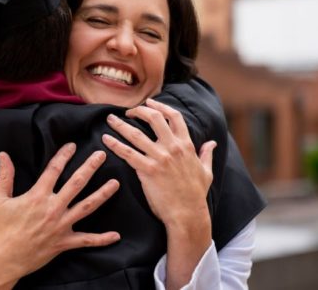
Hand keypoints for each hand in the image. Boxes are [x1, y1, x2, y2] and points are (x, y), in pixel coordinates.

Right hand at [0, 143, 120, 289]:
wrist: (3, 259)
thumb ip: (4, 176)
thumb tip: (3, 155)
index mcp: (37, 196)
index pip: (54, 169)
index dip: (64, 155)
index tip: (72, 146)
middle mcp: (53, 208)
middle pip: (77, 183)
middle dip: (90, 167)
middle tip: (101, 156)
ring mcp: (61, 226)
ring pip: (87, 207)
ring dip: (102, 194)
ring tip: (115, 184)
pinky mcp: (64, 242)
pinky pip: (87, 240)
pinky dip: (102, 239)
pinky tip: (115, 235)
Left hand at [102, 98, 214, 289]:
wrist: (188, 214)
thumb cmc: (196, 195)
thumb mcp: (206, 172)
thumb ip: (206, 155)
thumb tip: (212, 143)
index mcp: (186, 145)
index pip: (174, 117)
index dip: (160, 106)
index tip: (149, 102)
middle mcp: (172, 147)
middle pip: (153, 118)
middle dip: (139, 110)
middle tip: (128, 111)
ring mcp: (159, 158)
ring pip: (135, 134)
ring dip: (120, 124)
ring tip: (110, 119)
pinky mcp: (147, 170)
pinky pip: (127, 153)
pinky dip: (114, 144)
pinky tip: (105, 139)